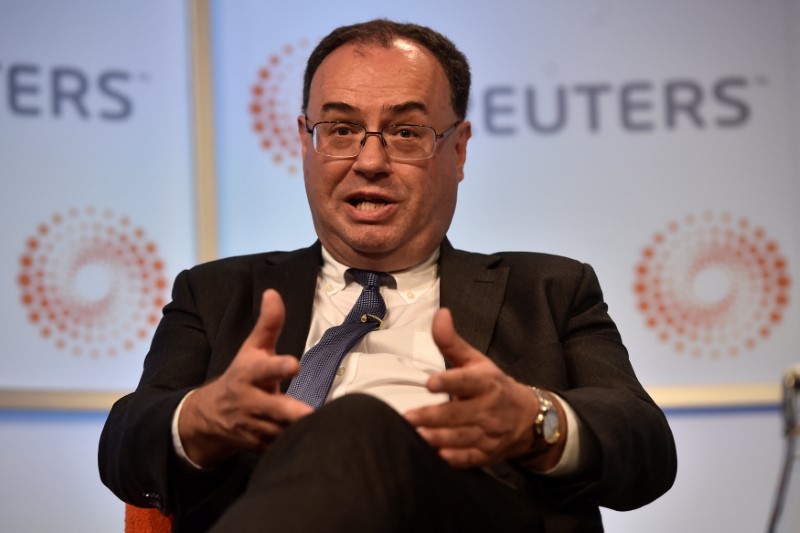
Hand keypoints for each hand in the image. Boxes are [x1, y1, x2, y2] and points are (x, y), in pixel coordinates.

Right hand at [178, 289, 313, 466]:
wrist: (211, 415)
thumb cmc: (242, 374)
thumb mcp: (252, 348)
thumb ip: (268, 324)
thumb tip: (273, 292)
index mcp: (249, 374)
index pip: (263, 369)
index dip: (277, 367)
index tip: (294, 364)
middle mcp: (250, 401)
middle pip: (271, 407)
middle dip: (289, 411)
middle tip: (310, 412)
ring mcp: (254, 425)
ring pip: (280, 430)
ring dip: (297, 429)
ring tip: (323, 427)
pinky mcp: (260, 445)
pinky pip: (281, 447)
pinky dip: (295, 444)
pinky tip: (312, 441)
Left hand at [404, 308, 557, 468]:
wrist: (527, 417)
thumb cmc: (492, 385)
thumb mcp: (475, 360)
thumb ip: (452, 342)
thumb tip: (440, 314)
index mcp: (485, 382)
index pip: (467, 381)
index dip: (449, 382)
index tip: (430, 382)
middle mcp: (488, 408)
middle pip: (460, 413)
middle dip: (434, 416)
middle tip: (409, 416)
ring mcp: (489, 433)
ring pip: (463, 437)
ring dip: (440, 438)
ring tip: (418, 436)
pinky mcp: (487, 453)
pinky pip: (471, 458)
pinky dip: (457, 458)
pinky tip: (440, 455)